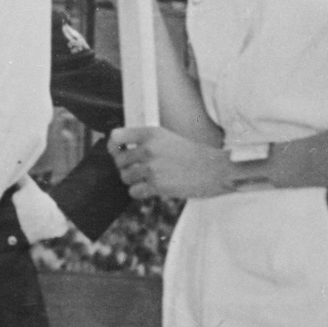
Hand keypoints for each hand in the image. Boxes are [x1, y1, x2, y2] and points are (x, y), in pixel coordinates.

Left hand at [107, 125, 234, 200]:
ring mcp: (151, 168)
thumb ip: (146, 142)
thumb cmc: (191, 154)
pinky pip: (133, 192)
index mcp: (151, 133)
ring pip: (125, 177)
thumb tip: (121, 152)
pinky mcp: (156, 185)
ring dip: (134, 181)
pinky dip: (140, 193)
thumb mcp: (167, 138)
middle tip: (139, 170)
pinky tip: (152, 189)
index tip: (119, 152)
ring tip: (149, 179)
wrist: (213, 169)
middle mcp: (148, 149)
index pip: (116, 136)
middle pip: (118, 161)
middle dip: (126, 167)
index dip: (114, 146)